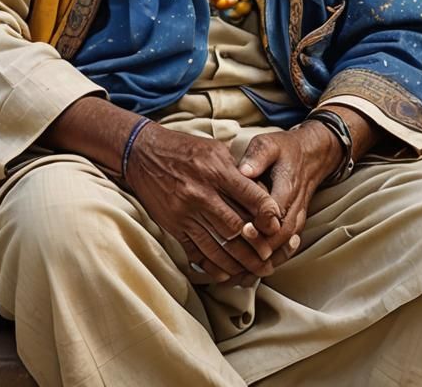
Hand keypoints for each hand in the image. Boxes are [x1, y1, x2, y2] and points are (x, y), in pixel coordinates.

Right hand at [125, 122, 282, 284]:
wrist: (143, 154)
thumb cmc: (184, 148)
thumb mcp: (214, 149)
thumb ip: (236, 169)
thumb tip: (260, 190)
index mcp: (216, 170)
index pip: (250, 196)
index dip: (267, 214)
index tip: (278, 226)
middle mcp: (202, 193)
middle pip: (236, 227)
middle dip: (256, 246)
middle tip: (271, 258)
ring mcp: (186, 212)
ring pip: (217, 245)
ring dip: (238, 262)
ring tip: (254, 271)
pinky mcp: (173, 225)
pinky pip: (195, 252)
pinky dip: (211, 265)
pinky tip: (225, 273)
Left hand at [235, 122, 342, 268]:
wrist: (311, 155)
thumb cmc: (284, 150)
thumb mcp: (269, 144)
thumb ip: (257, 156)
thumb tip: (243, 171)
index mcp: (288, 187)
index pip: (276, 213)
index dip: (260, 224)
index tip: (242, 229)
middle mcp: (295, 207)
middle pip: (281, 237)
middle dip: (260, 248)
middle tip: (236, 256)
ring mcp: (296, 218)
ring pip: (284, 246)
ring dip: (264, 261)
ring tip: (240, 274)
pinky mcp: (294, 224)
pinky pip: (285, 247)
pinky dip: (269, 260)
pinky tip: (250, 271)